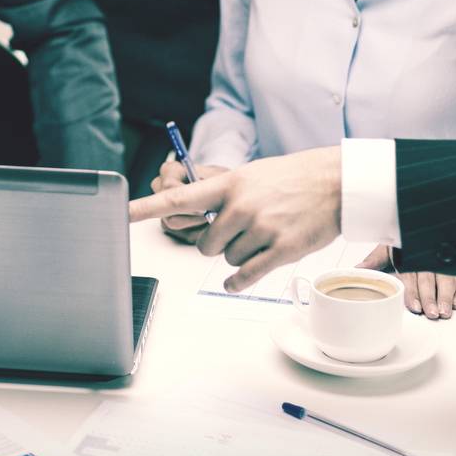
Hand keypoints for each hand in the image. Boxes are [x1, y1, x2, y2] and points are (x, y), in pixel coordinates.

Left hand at [129, 146, 341, 291]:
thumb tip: (203, 221)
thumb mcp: (251, 174)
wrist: (335, 183)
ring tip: (263, 235)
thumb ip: (223, 195)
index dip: (148, 207)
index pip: (180, 198)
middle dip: (217, 243)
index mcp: (229, 184)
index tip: (121, 213)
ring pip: (227, 260)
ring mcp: (261, 228)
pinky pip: (245, 275)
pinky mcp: (281, 250)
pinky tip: (240, 279)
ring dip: (240, 255)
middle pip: (204, 245)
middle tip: (241, 230)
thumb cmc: (291, 178)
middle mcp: (241, 206)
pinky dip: (239, 281)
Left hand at [360, 244, 455, 319]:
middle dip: (432, 298)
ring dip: (447, 295)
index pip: (411, 276)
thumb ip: (375, 259)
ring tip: (446, 310)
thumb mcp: (388, 244)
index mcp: (409, 255)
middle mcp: (426, 257)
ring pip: (446, 277)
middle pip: (429, 279)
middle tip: (433, 313)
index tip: (415, 307)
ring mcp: (441, 258)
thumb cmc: (404, 235)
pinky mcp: (454, 260)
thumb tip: (357, 269)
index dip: (413, 292)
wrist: (421, 216)